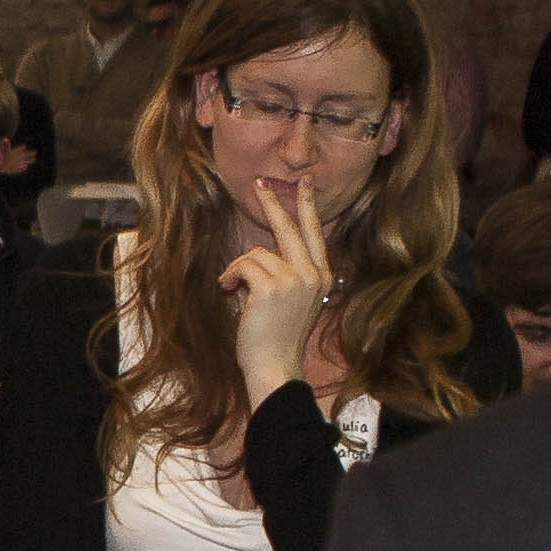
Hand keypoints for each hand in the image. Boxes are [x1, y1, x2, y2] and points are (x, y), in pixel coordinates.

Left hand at [223, 174, 328, 405]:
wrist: (276, 367)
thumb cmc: (278, 337)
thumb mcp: (292, 301)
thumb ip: (286, 274)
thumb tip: (260, 253)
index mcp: (321, 278)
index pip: (315, 233)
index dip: (307, 206)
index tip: (304, 184)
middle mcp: (312, 275)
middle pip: (290, 227)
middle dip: (273, 202)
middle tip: (260, 183)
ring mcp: (294, 280)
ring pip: (257, 253)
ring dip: (239, 268)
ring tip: (234, 288)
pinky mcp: (272, 288)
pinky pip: (243, 265)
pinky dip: (230, 276)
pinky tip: (229, 290)